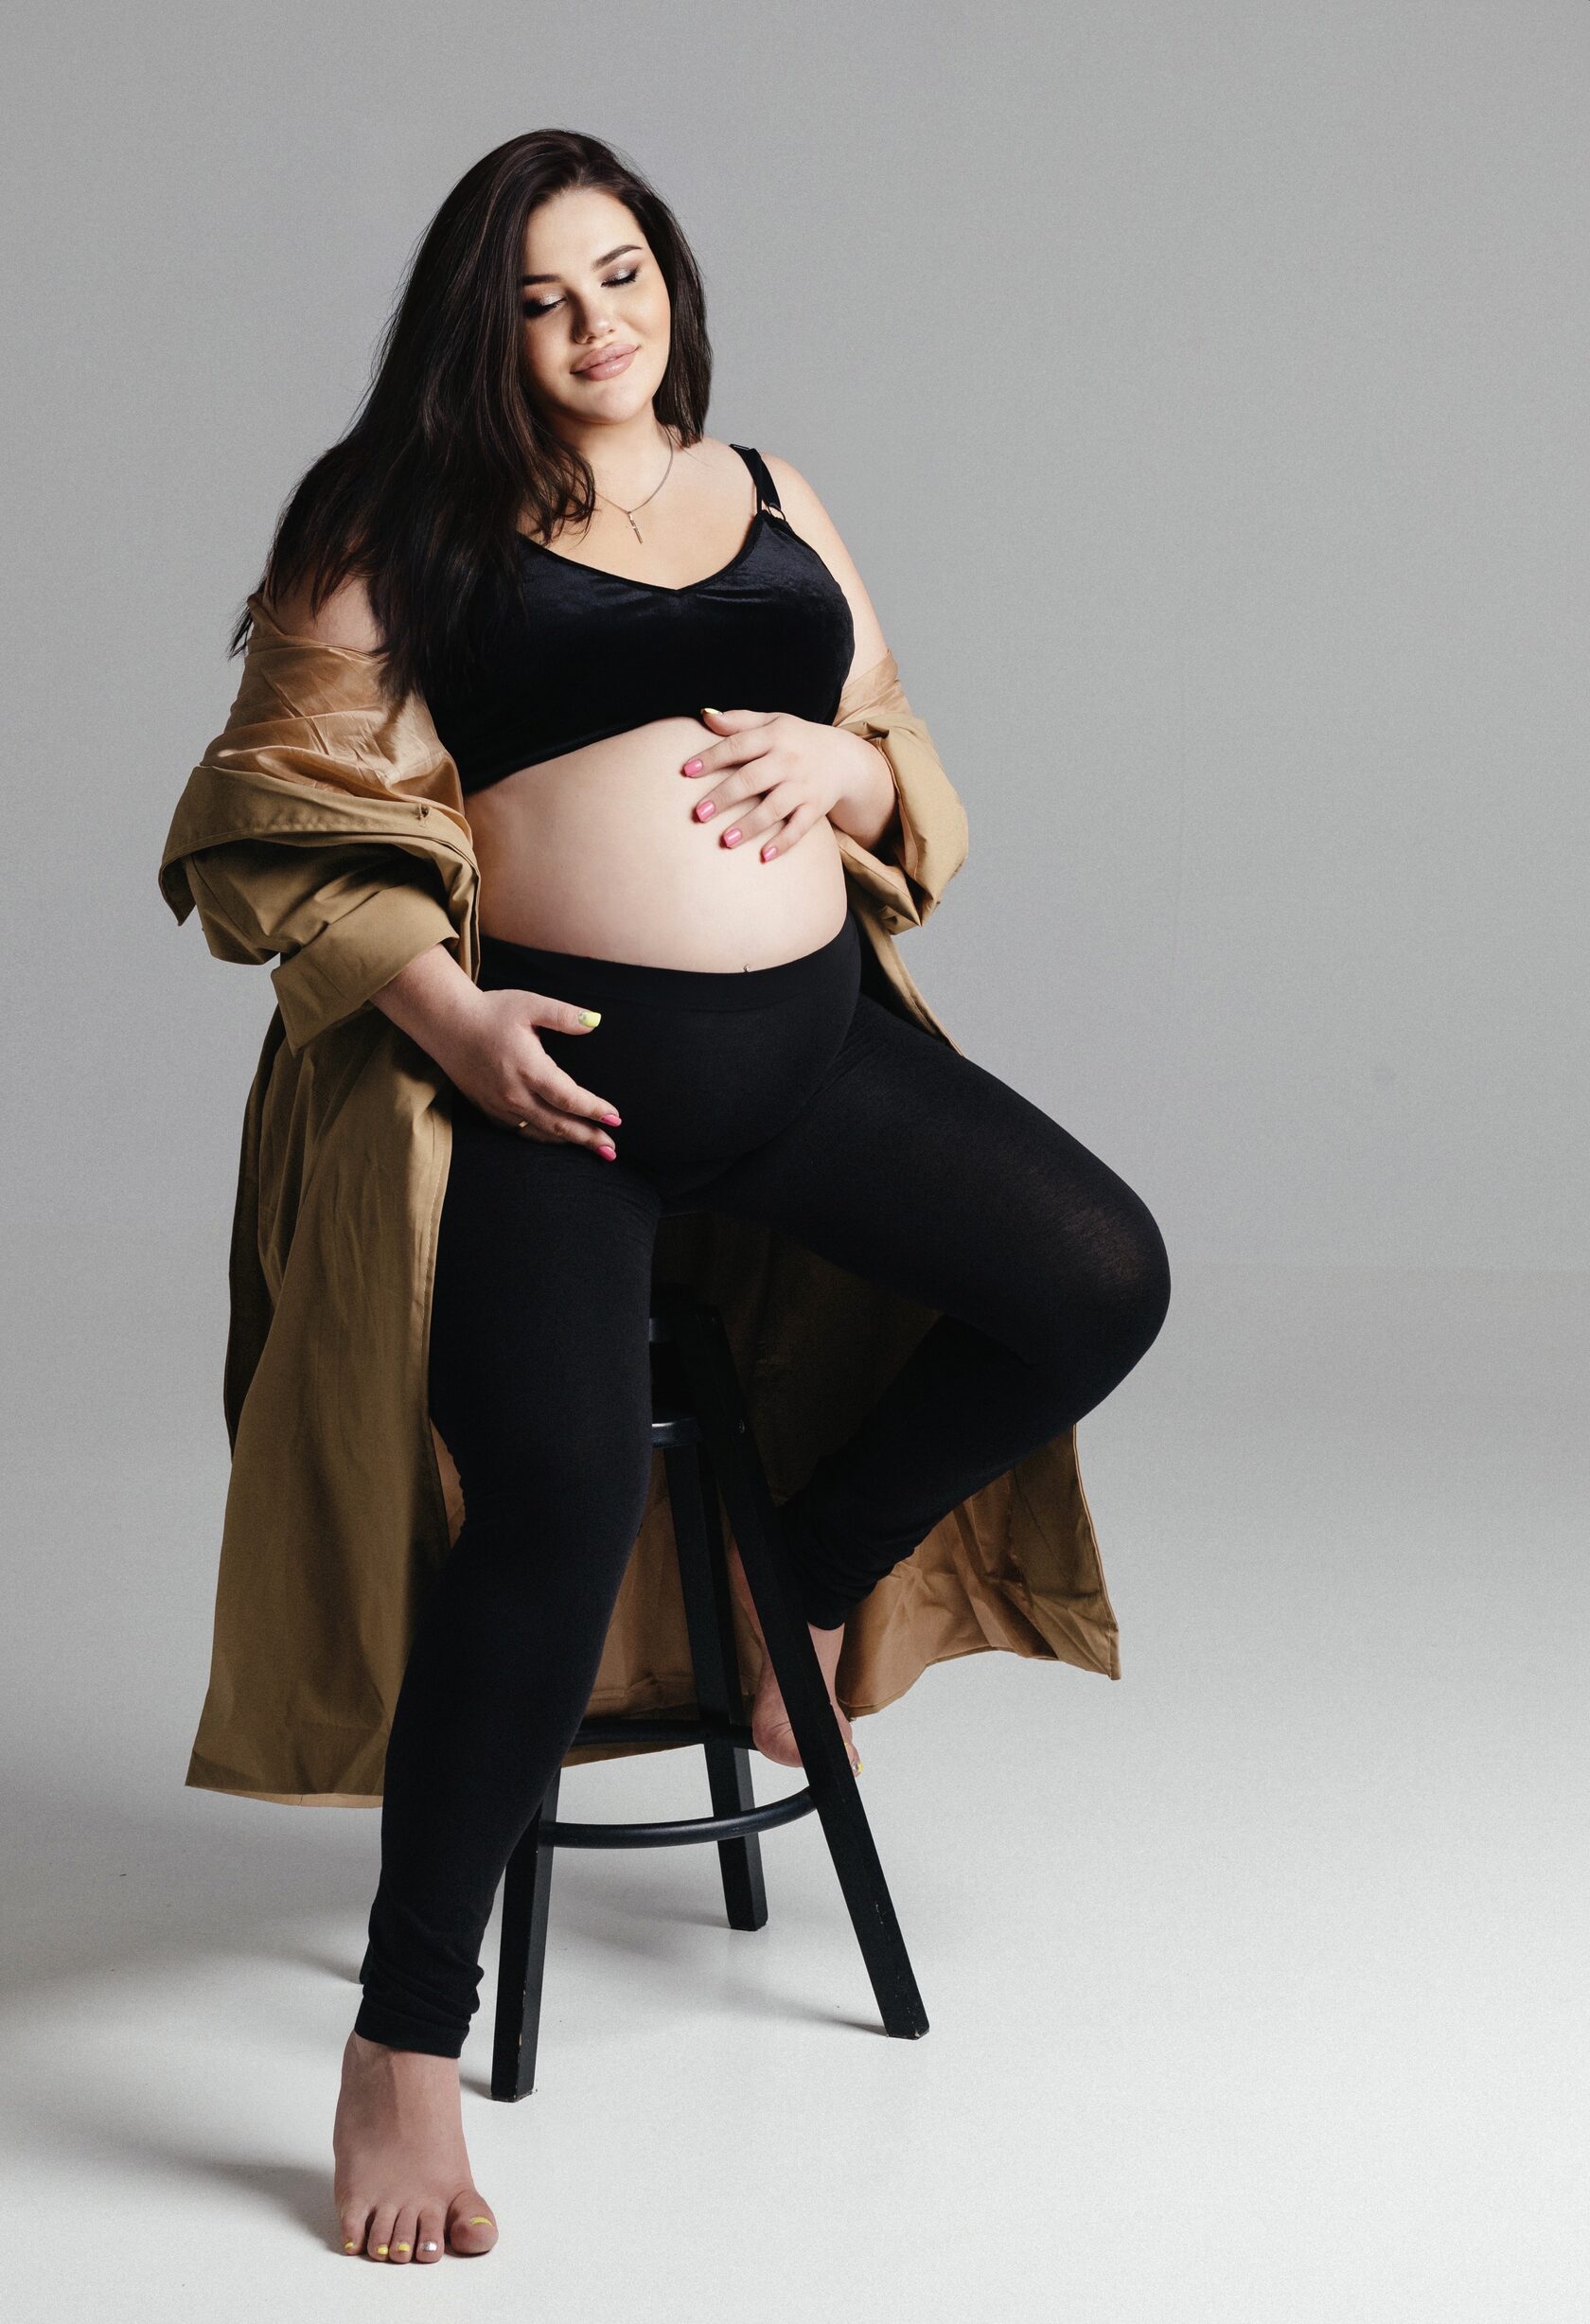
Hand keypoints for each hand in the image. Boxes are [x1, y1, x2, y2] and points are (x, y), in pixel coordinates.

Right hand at [437, 986, 624, 1157]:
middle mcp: (514, 1093)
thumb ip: (564, 1015)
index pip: (569, 1098)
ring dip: (569, 1142)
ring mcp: (499, 1105)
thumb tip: (595, 1021)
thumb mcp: (529, 1004)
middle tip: (612, 1149)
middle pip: (559, 1124)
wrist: (446, 1023)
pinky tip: (558, 1139)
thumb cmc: (491, 1011)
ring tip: (594, 1149)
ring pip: (540, 1132)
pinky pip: (521, 1131)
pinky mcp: (488, 1109)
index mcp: (528, 1067)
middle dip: (588, 1137)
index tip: (616, 1117)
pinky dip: (543, 1137)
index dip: (595, 1110)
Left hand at [679, 708, 879, 861]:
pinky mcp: (815, 808)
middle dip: (725, 796)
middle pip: (752, 779)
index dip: (712, 758)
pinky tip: (764, 857)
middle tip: (699, 814)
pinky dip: (783, 843)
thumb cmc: (797, 739)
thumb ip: (739, 720)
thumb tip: (704, 716)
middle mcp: (789, 761)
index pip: (738, 746)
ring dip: (750, 825)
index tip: (686, 771)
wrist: (844, 758)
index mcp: (775, 736)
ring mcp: (803, 786)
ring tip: (725, 840)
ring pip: (774, 808)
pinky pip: (799, 828)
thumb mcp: (773, 721)